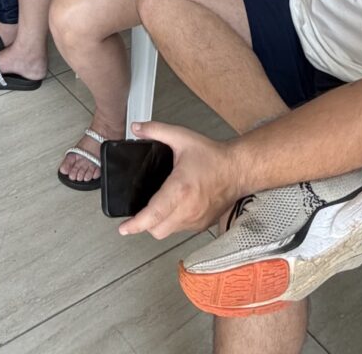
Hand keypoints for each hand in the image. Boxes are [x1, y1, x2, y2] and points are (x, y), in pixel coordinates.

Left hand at [118, 122, 238, 239]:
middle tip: (138, 213)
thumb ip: (156, 130)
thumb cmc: (212, 156)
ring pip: (168, 232)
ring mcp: (196, 219)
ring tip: (155, 209)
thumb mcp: (181, 137)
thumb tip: (137, 128)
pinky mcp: (202, 224)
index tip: (124, 228)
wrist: (237, 169)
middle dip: (144, 224)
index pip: (154, 214)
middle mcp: (188, 208)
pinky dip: (173, 223)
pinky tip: (172, 208)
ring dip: (159, 224)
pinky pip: (181, 230)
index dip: (136, 224)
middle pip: (157, 230)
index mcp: (180, 189)